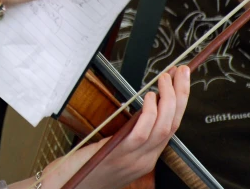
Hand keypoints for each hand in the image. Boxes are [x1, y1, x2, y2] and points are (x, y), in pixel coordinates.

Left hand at [26, 66, 190, 188]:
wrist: (68, 187)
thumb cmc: (87, 167)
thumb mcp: (115, 152)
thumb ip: (127, 135)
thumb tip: (136, 110)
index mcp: (145, 158)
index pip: (172, 128)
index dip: (179, 103)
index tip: (180, 81)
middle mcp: (144, 160)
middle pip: (174, 125)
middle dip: (181, 96)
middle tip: (181, 72)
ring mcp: (134, 159)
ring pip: (164, 128)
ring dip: (168, 100)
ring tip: (165, 79)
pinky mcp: (118, 154)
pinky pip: (141, 134)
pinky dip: (149, 114)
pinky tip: (149, 98)